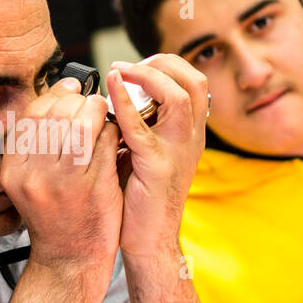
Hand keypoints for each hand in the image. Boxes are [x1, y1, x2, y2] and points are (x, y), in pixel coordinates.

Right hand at [0, 77, 123, 279]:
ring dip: (97, 111)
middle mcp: (35, 176)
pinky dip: (112, 132)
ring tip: (103, 113)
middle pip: (56, 114)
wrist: (70, 259)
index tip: (70, 88)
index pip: (31, 116)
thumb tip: (54, 97)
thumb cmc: (54, 215)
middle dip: (77, 99)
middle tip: (89, 100)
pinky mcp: (96, 188)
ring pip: (83, 124)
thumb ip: (33, 146)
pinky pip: (106, 143)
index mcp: (14, 172)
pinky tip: (114, 135)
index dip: (53, 95)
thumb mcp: (28, 183)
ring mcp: (66, 183)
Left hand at [105, 55, 207, 259]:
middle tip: (127, 65)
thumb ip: (137, 124)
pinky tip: (109, 90)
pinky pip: (141, 128)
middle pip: (193, 81)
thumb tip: (112, 95)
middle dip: (160, 63)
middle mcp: (191, 138)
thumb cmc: (140, 197)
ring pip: (178, 96)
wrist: (149, 240)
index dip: (166, 64)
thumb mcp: (144, 151)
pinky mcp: (157, 167)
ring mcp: (178, 151)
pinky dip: (124, 103)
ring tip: (117, 72)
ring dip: (145, 76)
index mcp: (191, 132)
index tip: (134, 65)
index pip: (193, 81)